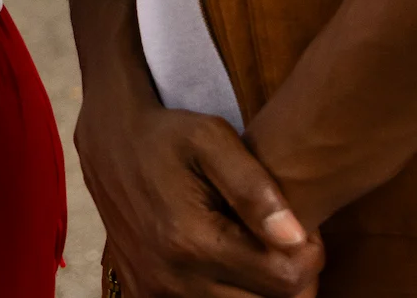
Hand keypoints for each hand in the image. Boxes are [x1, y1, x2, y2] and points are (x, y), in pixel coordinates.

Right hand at [77, 97, 321, 297]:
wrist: (108, 139)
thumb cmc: (167, 135)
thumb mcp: (212, 140)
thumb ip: (255, 188)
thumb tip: (295, 238)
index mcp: (192, 241)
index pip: (285, 281)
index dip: (308, 256)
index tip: (301, 226)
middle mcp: (172, 278)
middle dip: (285, 274)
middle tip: (278, 235)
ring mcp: (155, 292)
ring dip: (257, 285)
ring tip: (251, 243)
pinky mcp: (146, 294)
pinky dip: (226, 288)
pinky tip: (224, 256)